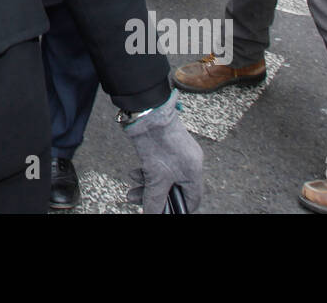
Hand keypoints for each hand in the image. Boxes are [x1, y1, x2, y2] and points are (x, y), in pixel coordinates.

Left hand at [122, 91, 203, 212]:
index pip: (192, 199)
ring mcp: (178, 153)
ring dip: (148, 185)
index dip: (178, 208)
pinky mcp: (166, 145)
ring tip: (132, 191)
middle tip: (141, 202)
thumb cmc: (156, 141)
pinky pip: (159, 165)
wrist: (147, 113)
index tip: (164, 212)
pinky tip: (134, 173)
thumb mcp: (155, 177)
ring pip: (164, 177)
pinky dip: (147, 172)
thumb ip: (154, 198)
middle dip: (156, 197)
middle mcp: (190, 162)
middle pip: (174, 189)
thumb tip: (153, 213)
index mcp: (194, 171)